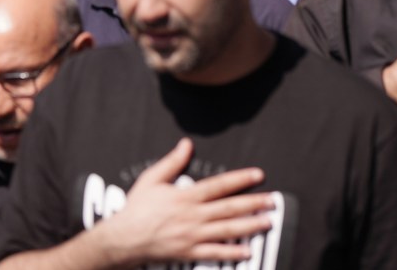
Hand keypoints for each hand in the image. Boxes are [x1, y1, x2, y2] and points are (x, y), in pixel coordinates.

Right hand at [86, 138, 275, 264]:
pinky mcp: (189, 252)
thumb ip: (172, 161)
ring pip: (227, 230)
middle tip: (272, 201)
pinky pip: (215, 253)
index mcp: (186, 196)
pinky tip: (247, 250)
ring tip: (267, 222)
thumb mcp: (152, 179)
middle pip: (229, 208)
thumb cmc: (137, 208)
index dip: (240, 179)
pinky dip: (232, 252)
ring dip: (250, 226)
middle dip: (253, 203)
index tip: (258, 175)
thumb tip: (186, 144)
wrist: (124, 238)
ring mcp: (192, 235)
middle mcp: (193, 216)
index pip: (219, 185)